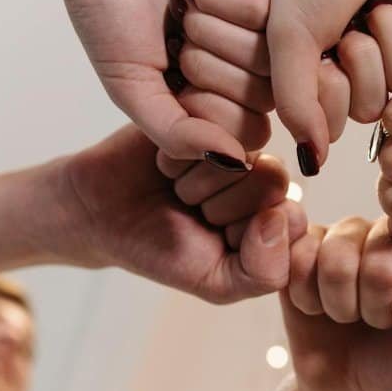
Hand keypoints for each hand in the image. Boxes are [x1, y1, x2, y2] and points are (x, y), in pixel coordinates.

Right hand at [44, 125, 305, 303]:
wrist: (98, 213)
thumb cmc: (159, 249)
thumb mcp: (216, 282)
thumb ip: (263, 272)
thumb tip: (280, 216)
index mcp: (277, 210)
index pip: (292, 218)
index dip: (247, 234)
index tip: (214, 239)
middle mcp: (263, 169)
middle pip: (271, 182)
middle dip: (219, 206)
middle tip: (187, 209)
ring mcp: (235, 135)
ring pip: (242, 155)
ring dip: (195, 180)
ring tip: (174, 186)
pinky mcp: (204, 108)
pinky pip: (209, 128)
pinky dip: (179, 154)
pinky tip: (162, 161)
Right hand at [58, 0, 276, 166]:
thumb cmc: (108, 14)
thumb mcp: (132, 89)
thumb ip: (177, 134)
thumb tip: (234, 162)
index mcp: (217, 96)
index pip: (248, 135)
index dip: (208, 115)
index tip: (172, 84)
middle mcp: (245, 63)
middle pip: (263, 99)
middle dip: (206, 70)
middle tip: (175, 38)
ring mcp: (260, 21)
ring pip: (269, 57)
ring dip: (211, 33)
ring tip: (182, 8)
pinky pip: (266, 10)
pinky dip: (221, 0)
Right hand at [267, 0, 391, 174]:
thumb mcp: (291, 35)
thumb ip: (295, 104)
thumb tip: (312, 162)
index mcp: (311, 68)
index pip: (331, 121)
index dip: (330, 89)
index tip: (322, 50)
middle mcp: (350, 66)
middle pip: (373, 105)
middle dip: (365, 57)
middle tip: (353, 16)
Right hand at [280, 216, 391, 390]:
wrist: (350, 390)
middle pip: (382, 256)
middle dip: (376, 307)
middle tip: (380, 321)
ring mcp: (350, 233)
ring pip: (336, 256)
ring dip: (339, 303)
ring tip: (350, 315)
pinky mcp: (306, 242)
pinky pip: (297, 255)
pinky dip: (305, 296)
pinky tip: (318, 305)